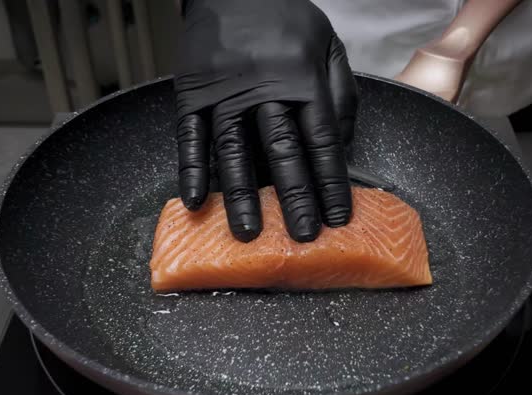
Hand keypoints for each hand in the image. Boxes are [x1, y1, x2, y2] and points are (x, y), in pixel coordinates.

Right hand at [173, 0, 357, 242]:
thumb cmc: (285, 17)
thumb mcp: (329, 44)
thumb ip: (341, 93)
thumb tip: (342, 146)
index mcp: (302, 80)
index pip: (321, 141)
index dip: (330, 182)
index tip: (337, 217)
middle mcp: (264, 90)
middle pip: (280, 152)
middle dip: (293, 198)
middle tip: (301, 236)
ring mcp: (223, 93)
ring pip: (234, 150)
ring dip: (240, 195)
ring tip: (248, 232)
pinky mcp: (191, 92)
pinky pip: (189, 136)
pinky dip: (190, 169)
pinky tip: (194, 200)